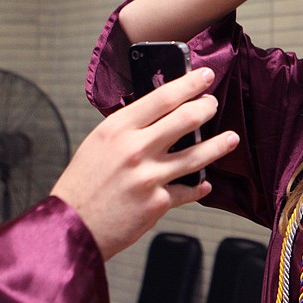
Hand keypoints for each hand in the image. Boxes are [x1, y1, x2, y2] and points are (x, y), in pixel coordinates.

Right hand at [51, 68, 238, 260]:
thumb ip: (130, 127)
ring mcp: (149, 177)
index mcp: (118, 129)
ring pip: (197, 155)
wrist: (70, 226)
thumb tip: (162, 112)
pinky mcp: (158, 202)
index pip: (163, 97)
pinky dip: (198, 187)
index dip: (190, 84)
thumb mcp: (99, 142)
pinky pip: (188, 190)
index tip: (204, 76)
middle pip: (186, 119)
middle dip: (207, 107)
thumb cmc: (83, 183)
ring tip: (231, 138)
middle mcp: (135, 149)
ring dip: (219, 144)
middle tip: (213, 104)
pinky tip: (204, 184)